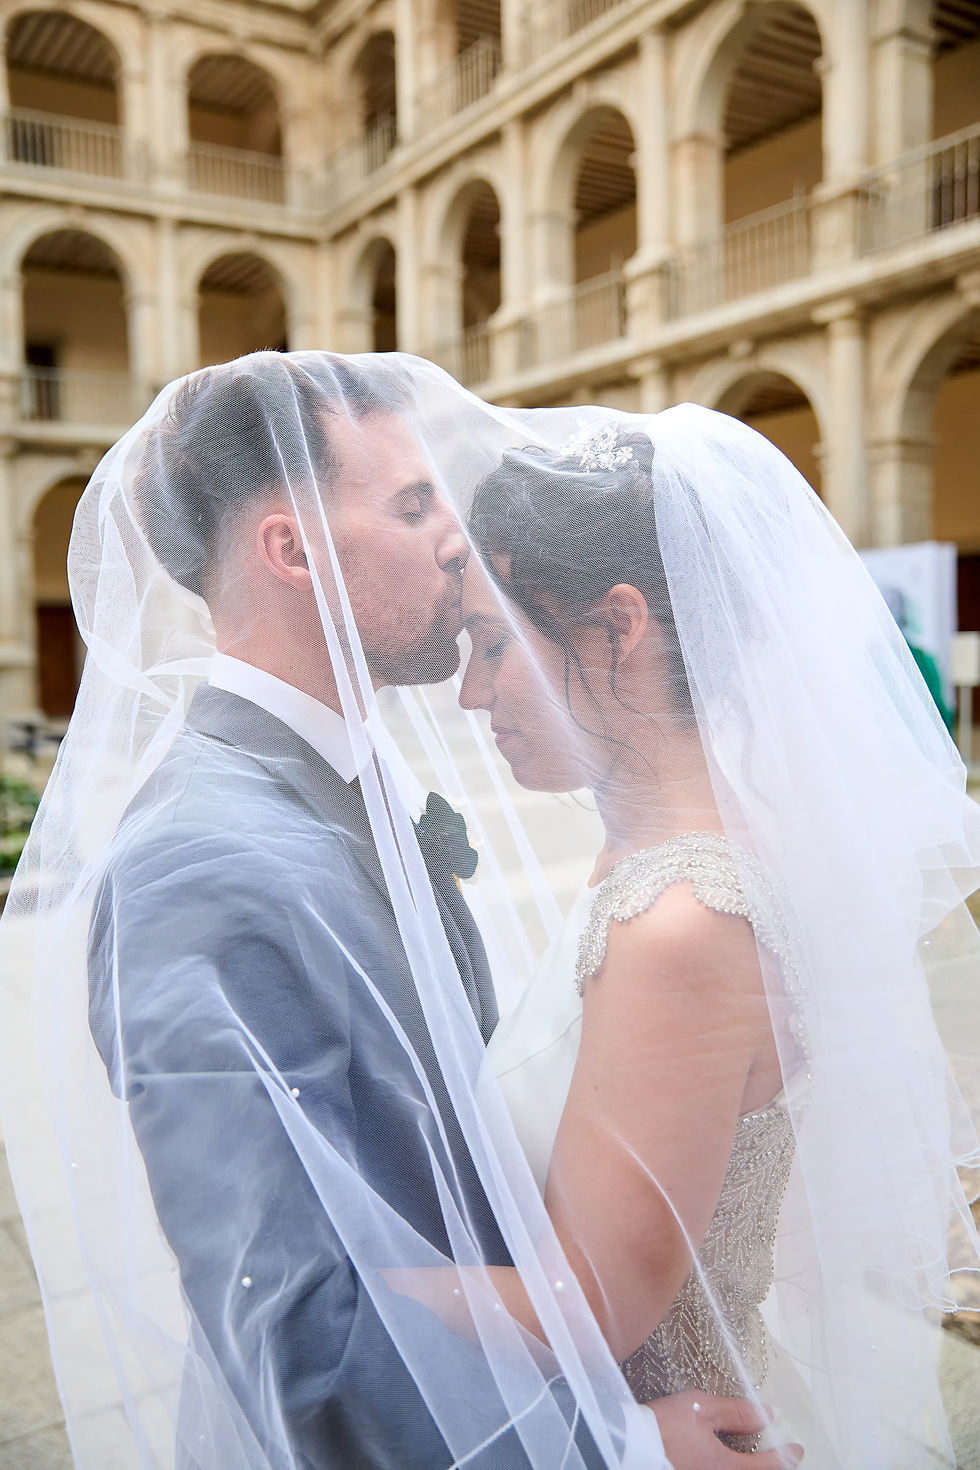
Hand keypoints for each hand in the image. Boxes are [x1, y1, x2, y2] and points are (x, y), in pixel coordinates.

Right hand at [649, 1390, 802, 1467]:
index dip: (785, 1456)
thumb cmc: (663, 1426)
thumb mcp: (701, 1409)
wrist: (625, 1446)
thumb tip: (766, 1415)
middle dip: (769, 1466)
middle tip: (781, 1456)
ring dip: (748, 1466)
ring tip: (753, 1456)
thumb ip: (736, 1412)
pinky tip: (726, 1456)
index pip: (766, 1465)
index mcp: (725, 1467)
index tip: (797, 1449)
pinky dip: (731, 1465)